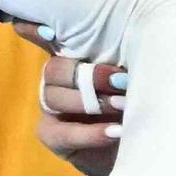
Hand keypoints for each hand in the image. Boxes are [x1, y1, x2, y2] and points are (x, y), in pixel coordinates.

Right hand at [30, 30, 128, 175]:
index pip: (42, 35)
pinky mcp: (51, 134)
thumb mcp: (133, 77)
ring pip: (54, 98)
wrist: (141, 146)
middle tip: (122, 81)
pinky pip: (63, 132)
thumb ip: (122, 56)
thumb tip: (121, 34)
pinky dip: (92, 133)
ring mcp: (50, 105)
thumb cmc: (138, 103)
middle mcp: (57, 78)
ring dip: (93, 103)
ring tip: (124, 106)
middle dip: (90, 76)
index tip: (48, 30)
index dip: (33, 29)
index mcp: (74, 55)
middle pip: (54, 69)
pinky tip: (116, 131)